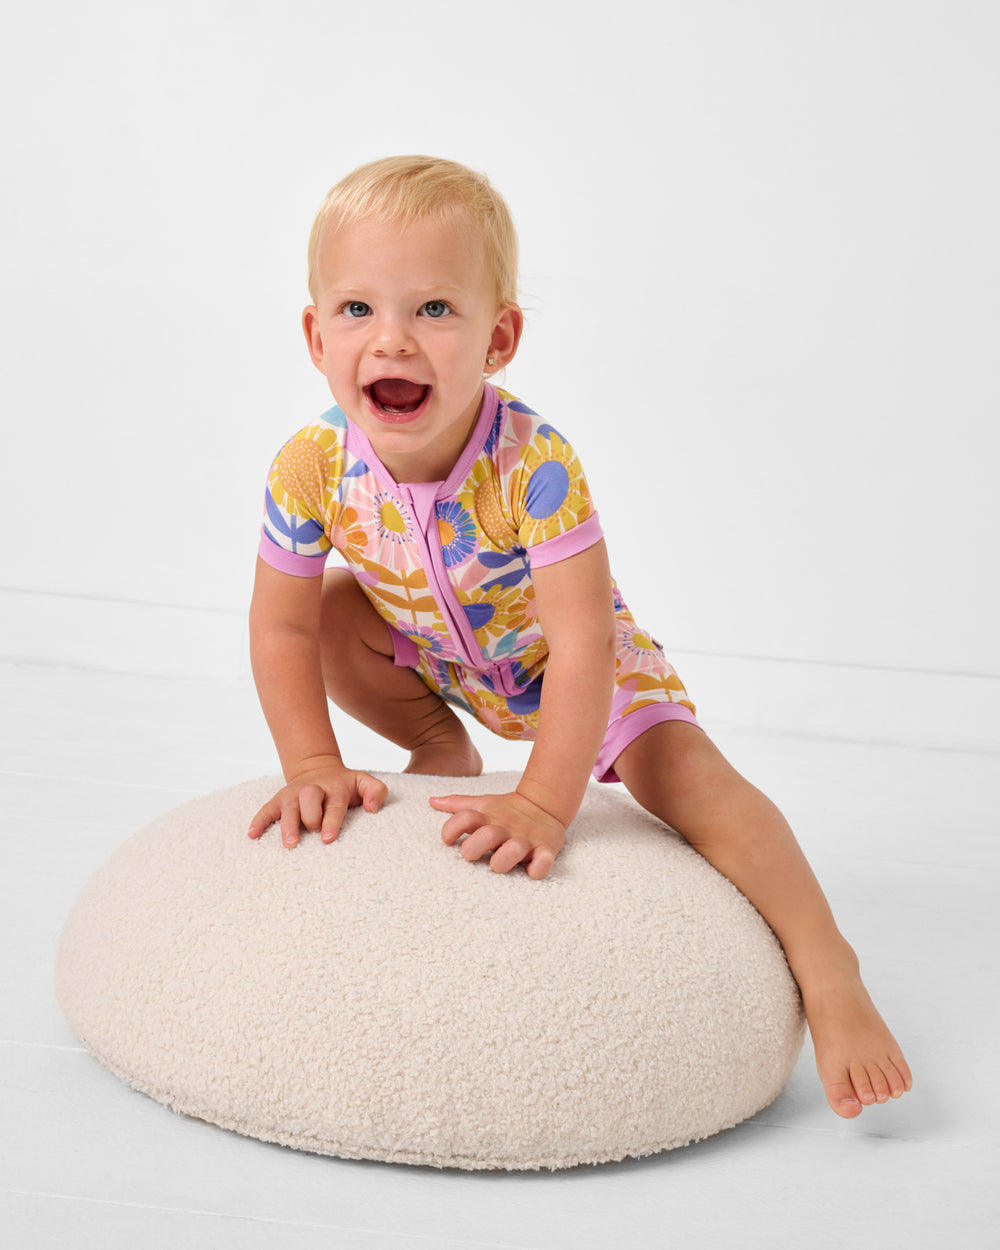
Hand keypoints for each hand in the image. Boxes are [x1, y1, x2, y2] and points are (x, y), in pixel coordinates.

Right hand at [248, 758, 386, 847]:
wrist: (319, 769)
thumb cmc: (345, 785)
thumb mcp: (364, 782)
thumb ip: (376, 792)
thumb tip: (373, 809)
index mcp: (335, 787)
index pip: (334, 804)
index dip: (331, 820)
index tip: (328, 838)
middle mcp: (313, 789)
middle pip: (308, 800)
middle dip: (309, 818)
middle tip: (311, 835)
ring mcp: (294, 794)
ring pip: (287, 806)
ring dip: (287, 825)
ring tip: (289, 844)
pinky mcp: (279, 799)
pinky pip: (266, 809)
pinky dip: (259, 820)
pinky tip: (252, 835)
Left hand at [429, 789, 565, 879]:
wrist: (544, 804)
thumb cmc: (507, 811)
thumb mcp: (483, 804)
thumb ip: (457, 804)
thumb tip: (431, 800)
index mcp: (488, 817)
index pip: (464, 818)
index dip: (450, 830)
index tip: (448, 841)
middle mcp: (505, 828)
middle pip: (485, 837)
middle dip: (474, 849)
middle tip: (474, 855)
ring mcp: (526, 839)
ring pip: (513, 851)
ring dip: (502, 861)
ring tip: (500, 863)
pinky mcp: (546, 849)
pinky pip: (542, 863)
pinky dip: (537, 869)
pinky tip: (530, 869)